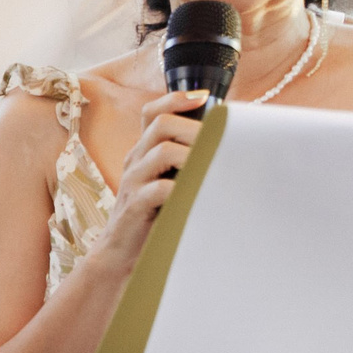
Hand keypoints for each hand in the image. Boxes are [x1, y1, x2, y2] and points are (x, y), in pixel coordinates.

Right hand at [84, 92, 206, 276]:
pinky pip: (159, 189)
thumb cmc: (154, 217)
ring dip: (194, 156)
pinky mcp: (135, 206)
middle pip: (161, 123)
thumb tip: (230, 147)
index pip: (152, 112)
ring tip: (212, 169)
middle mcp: (136, 161)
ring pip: (163, 151)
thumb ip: (187, 164)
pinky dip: (183, 190)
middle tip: (219, 144)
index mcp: (143, 152)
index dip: (175, 99)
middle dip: (196, 129)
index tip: (204, 98)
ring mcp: (133, 182)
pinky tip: (198, 197)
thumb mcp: (168, 183)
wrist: (121, 254)